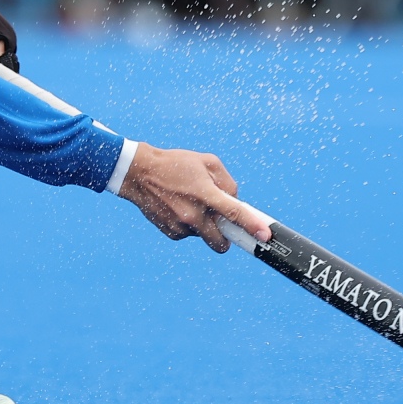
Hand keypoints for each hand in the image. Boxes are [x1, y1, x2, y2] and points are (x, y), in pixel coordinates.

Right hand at [117, 143, 271, 252]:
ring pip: (205, 235)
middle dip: (227, 238)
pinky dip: (190, 225)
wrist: (138, 173)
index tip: (265, 236)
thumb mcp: (206, 161)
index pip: (233, 213)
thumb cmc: (175, 164)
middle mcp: (193, 215)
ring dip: (204, 224)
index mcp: (205, 194)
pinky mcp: (171, 233)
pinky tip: (178, 207)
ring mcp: (181, 226)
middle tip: (223, 224)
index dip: (252, 225)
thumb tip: (234, 200)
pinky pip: (190, 234)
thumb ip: (227, 181)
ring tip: (190, 202)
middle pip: (221, 242)